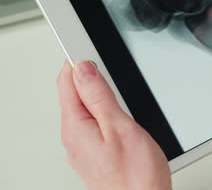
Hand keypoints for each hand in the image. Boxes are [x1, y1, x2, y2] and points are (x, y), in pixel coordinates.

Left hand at [57, 61, 170, 189]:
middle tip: (99, 55)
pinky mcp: (97, 152)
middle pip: (72, 94)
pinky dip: (102, 108)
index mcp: (76, 127)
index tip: (86, 44)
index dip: (77, 60)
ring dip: (95, 90)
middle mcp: (75, 137)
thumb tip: (84, 69)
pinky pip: (93, 123)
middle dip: (86, 73)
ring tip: (106, 74)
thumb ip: (100, 97)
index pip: (67, 82)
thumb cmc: (135, 176)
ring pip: (84, 108)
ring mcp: (85, 146)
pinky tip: (114, 105)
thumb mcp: (120, 127)